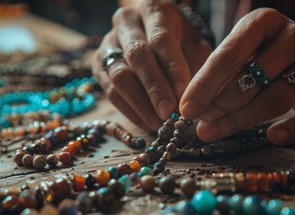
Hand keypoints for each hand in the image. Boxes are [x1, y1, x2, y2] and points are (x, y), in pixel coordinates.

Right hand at [91, 0, 212, 130]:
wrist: (152, 31)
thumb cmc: (179, 40)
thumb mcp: (194, 43)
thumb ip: (196, 65)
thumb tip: (190, 98)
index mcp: (153, 10)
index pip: (160, 39)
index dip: (172, 69)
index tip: (184, 95)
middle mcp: (126, 22)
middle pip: (137, 55)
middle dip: (154, 88)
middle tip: (168, 113)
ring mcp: (108, 42)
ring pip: (119, 75)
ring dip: (139, 103)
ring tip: (158, 123)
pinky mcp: (98, 63)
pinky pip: (109, 90)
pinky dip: (129, 110)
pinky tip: (146, 122)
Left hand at [180, 8, 294, 144]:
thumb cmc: (268, 55)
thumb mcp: (242, 53)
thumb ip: (219, 76)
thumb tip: (191, 108)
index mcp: (264, 22)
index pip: (228, 56)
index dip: (204, 86)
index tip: (186, 110)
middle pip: (252, 79)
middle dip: (221, 106)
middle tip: (202, 125)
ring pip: (277, 98)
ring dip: (243, 120)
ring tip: (218, 132)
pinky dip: (294, 129)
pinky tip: (272, 137)